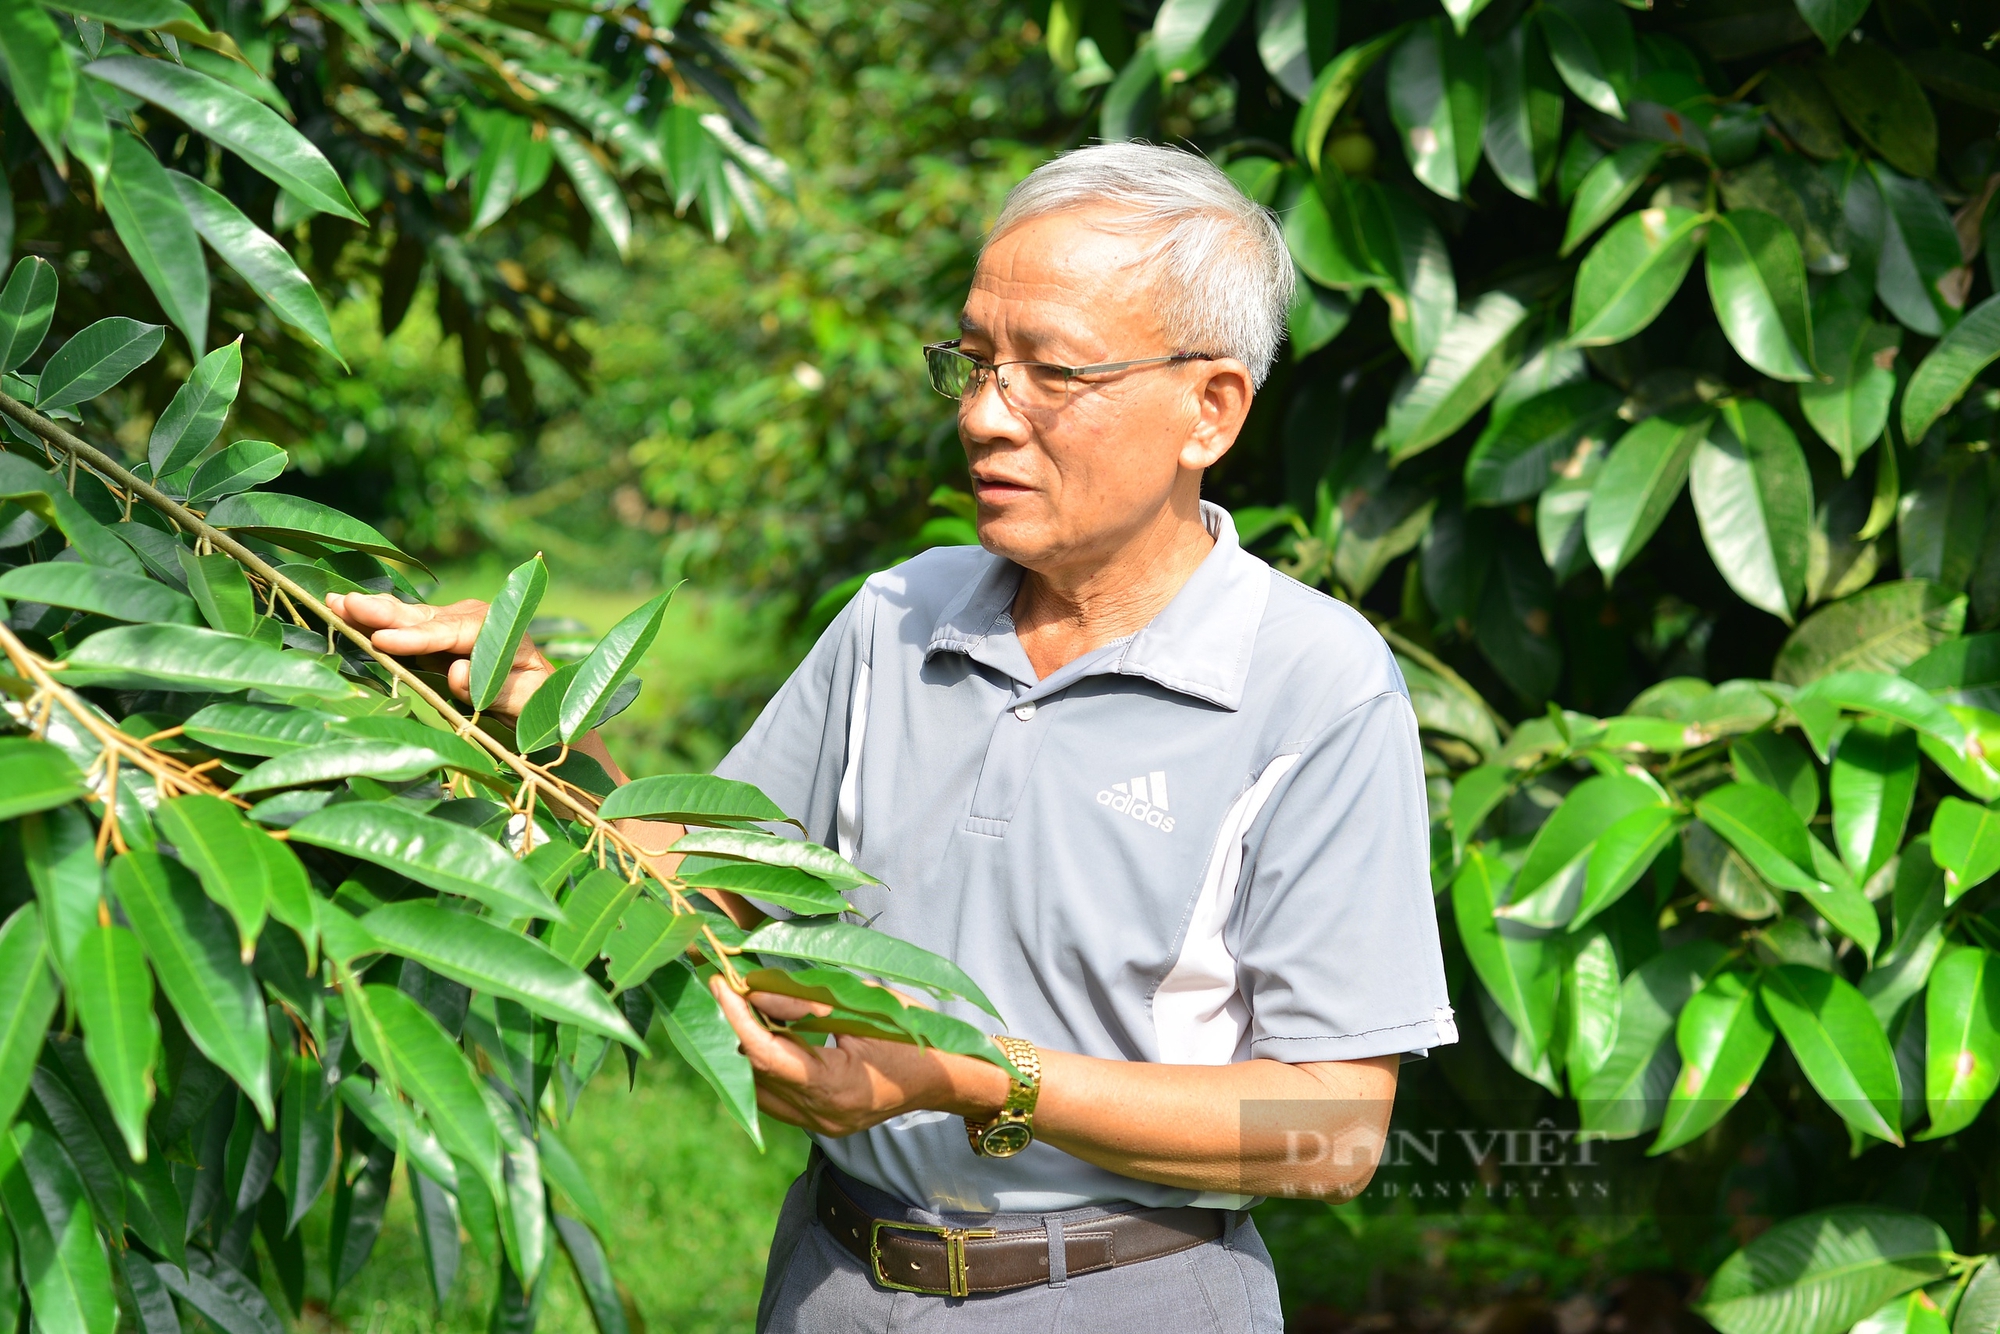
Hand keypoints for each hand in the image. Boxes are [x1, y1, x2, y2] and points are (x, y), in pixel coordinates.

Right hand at [325, 591, 553, 718]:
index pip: (447, 634)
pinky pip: (404, 626)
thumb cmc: (533, 699)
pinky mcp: (437, 632)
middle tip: (344, 603)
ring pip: (408, 617)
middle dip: (382, 612)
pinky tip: (347, 610)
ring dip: (371, 610)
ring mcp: (452, 621)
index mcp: (496, 630)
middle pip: (422, 617)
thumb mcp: (521, 699)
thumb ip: (491, 687)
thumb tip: (455, 673)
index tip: (380, 641)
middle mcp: (472, 617)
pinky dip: (376, 619)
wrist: (538, 692)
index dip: (413, 639)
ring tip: (336, 602)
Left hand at [709, 976, 1007, 1137]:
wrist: (944, 1078)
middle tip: (734, 988)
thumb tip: (753, 991)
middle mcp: (821, 1116)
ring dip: (751, 1048)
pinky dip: (768, 1066)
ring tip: (754, 1008)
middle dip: (740, 1027)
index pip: (766, 1053)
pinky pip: (775, 1098)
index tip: (720, 983)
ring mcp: (819, 1127)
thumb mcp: (861, 1004)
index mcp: (835, 1085)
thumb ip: (805, 1000)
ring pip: (759, 1088)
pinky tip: (775, 1036)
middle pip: (755, 1072)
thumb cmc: (911, 1033)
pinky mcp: (819, 1126)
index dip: (736, 1016)